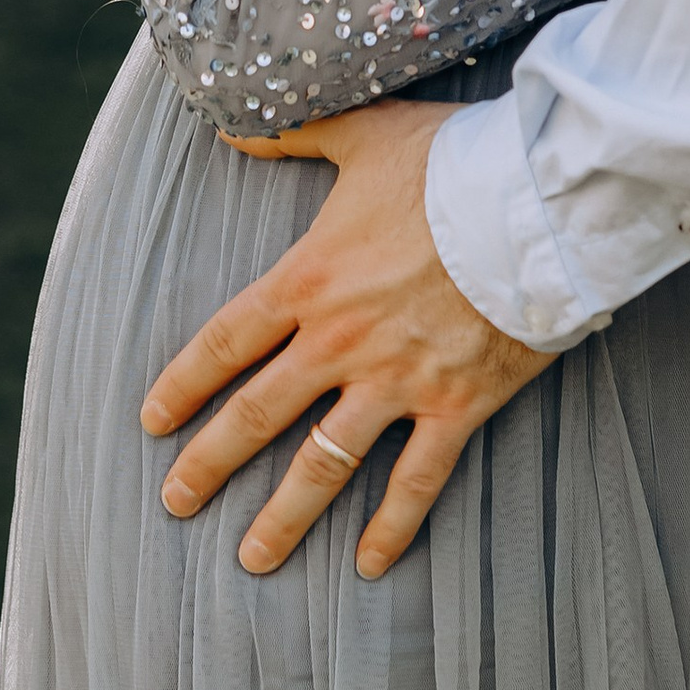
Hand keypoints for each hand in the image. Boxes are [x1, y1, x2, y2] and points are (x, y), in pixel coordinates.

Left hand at [139, 95, 551, 576]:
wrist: (537, 202)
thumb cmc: (453, 161)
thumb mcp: (367, 131)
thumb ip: (297, 131)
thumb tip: (233, 126)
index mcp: (309, 279)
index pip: (226, 342)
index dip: (184, 384)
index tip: (152, 421)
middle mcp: (340, 340)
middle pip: (257, 414)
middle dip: (209, 464)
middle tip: (176, 503)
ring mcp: (396, 379)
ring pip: (322, 463)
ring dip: (283, 516)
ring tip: (252, 559)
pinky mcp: (455, 403)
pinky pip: (416, 478)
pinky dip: (392, 525)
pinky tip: (367, 564)